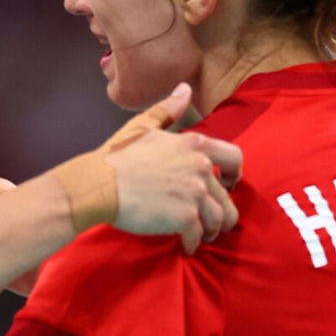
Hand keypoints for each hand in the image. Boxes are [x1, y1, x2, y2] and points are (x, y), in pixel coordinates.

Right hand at [103, 85, 241, 253]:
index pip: (235, 158)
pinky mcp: (185, 218)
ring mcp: (195, 194)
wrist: (99, 184)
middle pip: (227, 198)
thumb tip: (184, 89)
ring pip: (218, 220)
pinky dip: (192, 244)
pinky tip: (185, 246)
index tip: (228, 185)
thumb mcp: (143, 127)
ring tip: (200, 235)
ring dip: (210, 230)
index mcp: (195, 145)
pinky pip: (197, 236)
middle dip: (222, 213)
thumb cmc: (117, 157)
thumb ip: (168, 109)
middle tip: (212, 222)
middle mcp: (201, 168)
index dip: (236, 174)